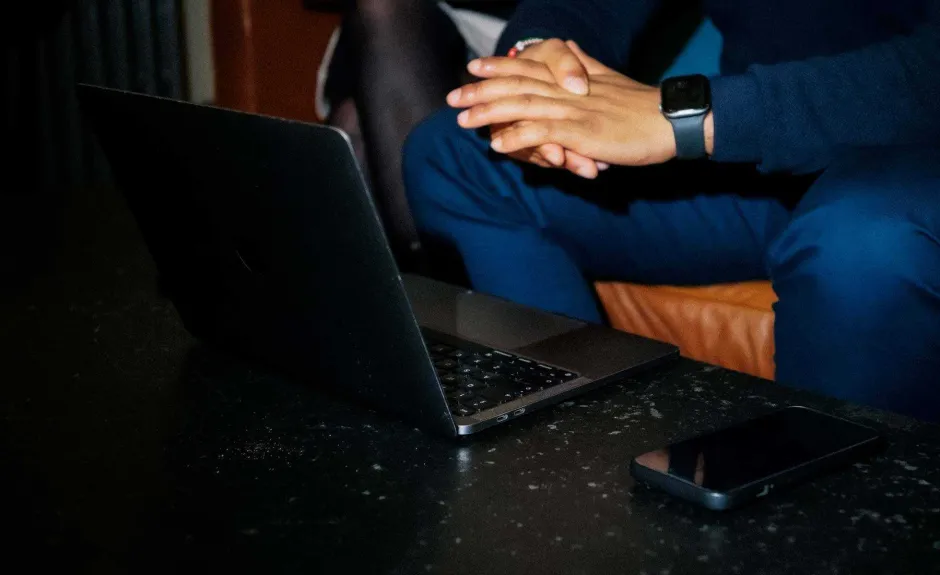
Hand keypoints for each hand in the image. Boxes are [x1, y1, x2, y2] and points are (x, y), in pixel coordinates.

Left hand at [450, 41, 683, 167]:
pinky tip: (497, 146)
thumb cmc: (642, 106)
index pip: (530, 65)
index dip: (500, 64)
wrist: (670, 120)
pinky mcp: (583, 133)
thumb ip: (585, 64)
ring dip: (491, 114)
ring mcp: (574, 110)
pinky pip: (543, 133)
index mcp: (574, 77)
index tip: (474, 65)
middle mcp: (569, 90)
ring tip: (463, 122)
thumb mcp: (610, 80)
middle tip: (453, 98)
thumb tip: (570, 47)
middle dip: (482, 90)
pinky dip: (518, 139)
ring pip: (524, 107)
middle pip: (517, 85)